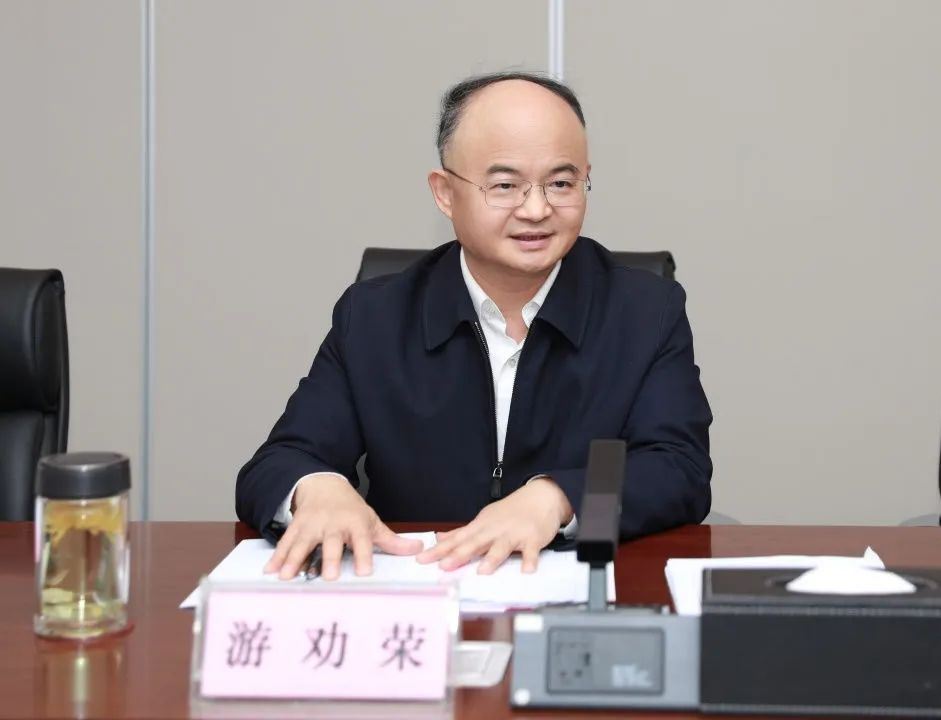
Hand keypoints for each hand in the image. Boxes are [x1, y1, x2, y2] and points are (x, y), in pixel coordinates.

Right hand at [263, 473, 422, 579]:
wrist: (323, 485)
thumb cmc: (350, 510)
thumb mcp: (371, 521)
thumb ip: (391, 540)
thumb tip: (418, 549)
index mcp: (355, 523)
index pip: (362, 540)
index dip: (364, 556)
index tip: (365, 573)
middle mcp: (332, 523)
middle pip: (331, 542)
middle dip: (329, 558)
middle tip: (329, 577)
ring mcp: (312, 525)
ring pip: (303, 543)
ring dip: (294, 559)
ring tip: (287, 577)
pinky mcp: (296, 527)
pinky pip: (285, 542)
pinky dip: (277, 557)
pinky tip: (269, 571)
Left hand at [416, 477, 572, 574]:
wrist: (541, 497)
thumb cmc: (510, 512)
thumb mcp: (484, 519)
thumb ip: (462, 532)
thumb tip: (439, 539)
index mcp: (481, 526)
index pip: (457, 539)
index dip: (439, 550)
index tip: (422, 559)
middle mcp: (494, 530)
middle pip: (475, 543)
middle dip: (460, 554)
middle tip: (444, 566)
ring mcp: (514, 533)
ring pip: (501, 546)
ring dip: (492, 558)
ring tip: (482, 572)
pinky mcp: (532, 538)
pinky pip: (531, 551)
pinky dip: (530, 560)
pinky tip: (527, 571)